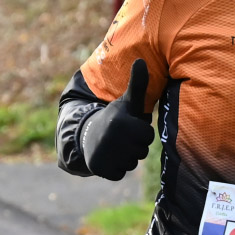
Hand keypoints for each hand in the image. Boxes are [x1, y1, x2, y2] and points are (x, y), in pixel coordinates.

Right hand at [81, 59, 154, 180]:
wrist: (86, 134)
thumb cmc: (115, 118)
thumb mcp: (127, 101)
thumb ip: (137, 84)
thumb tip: (141, 60)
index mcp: (121, 122)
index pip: (148, 135)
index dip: (141, 131)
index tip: (129, 125)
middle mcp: (112, 139)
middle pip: (142, 151)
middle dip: (135, 145)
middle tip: (121, 137)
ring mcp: (106, 155)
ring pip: (132, 163)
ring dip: (127, 157)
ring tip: (114, 146)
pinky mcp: (101, 169)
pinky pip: (121, 173)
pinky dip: (117, 168)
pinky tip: (109, 157)